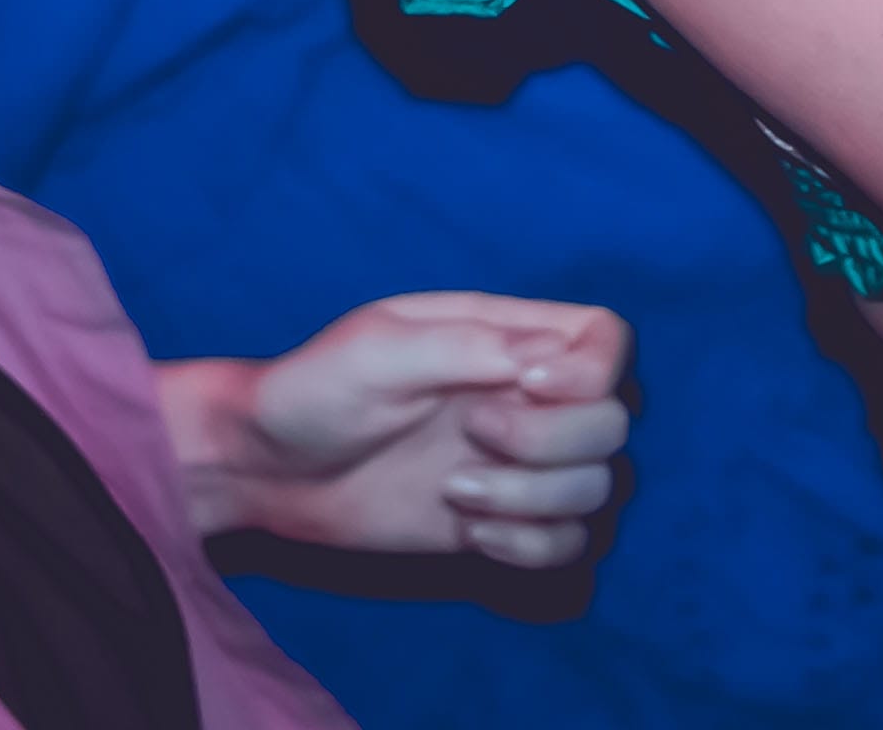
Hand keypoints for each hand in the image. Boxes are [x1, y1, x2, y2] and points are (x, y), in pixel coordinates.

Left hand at [165, 295, 631, 568]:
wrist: (269, 468)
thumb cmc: (315, 389)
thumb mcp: (378, 349)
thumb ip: (466, 346)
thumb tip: (548, 360)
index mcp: (506, 337)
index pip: (605, 339)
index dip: (592, 372)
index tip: (527, 387)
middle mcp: (528, 399)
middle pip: (613, 424)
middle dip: (552, 442)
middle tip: (471, 435)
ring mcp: (520, 466)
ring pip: (598, 490)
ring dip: (535, 500)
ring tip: (457, 492)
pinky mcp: (504, 524)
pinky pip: (570, 547)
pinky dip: (532, 547)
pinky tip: (472, 533)